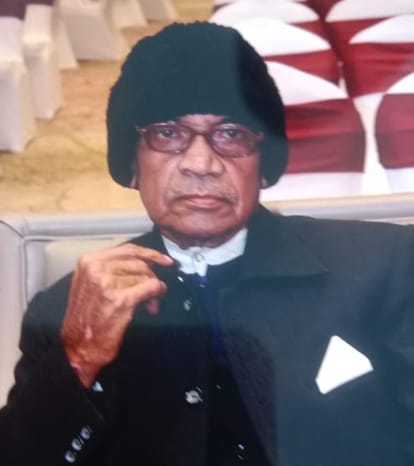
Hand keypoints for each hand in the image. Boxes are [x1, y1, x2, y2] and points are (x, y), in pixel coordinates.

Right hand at [61, 243, 172, 387]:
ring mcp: (107, 283)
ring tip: (149, 303)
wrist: (79, 348)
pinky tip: (153, 303)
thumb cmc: (86, 319)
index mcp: (88, 262)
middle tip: (154, 292)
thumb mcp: (91, 285)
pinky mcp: (120, 299)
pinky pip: (151, 287)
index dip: (149, 254)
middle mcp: (96, 268)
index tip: (163, 260)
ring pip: (145, 275)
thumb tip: (144, 263)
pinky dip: (156, 294)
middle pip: (138, 263)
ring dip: (153, 289)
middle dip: (150, 276)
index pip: (127, 250)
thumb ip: (112, 270)